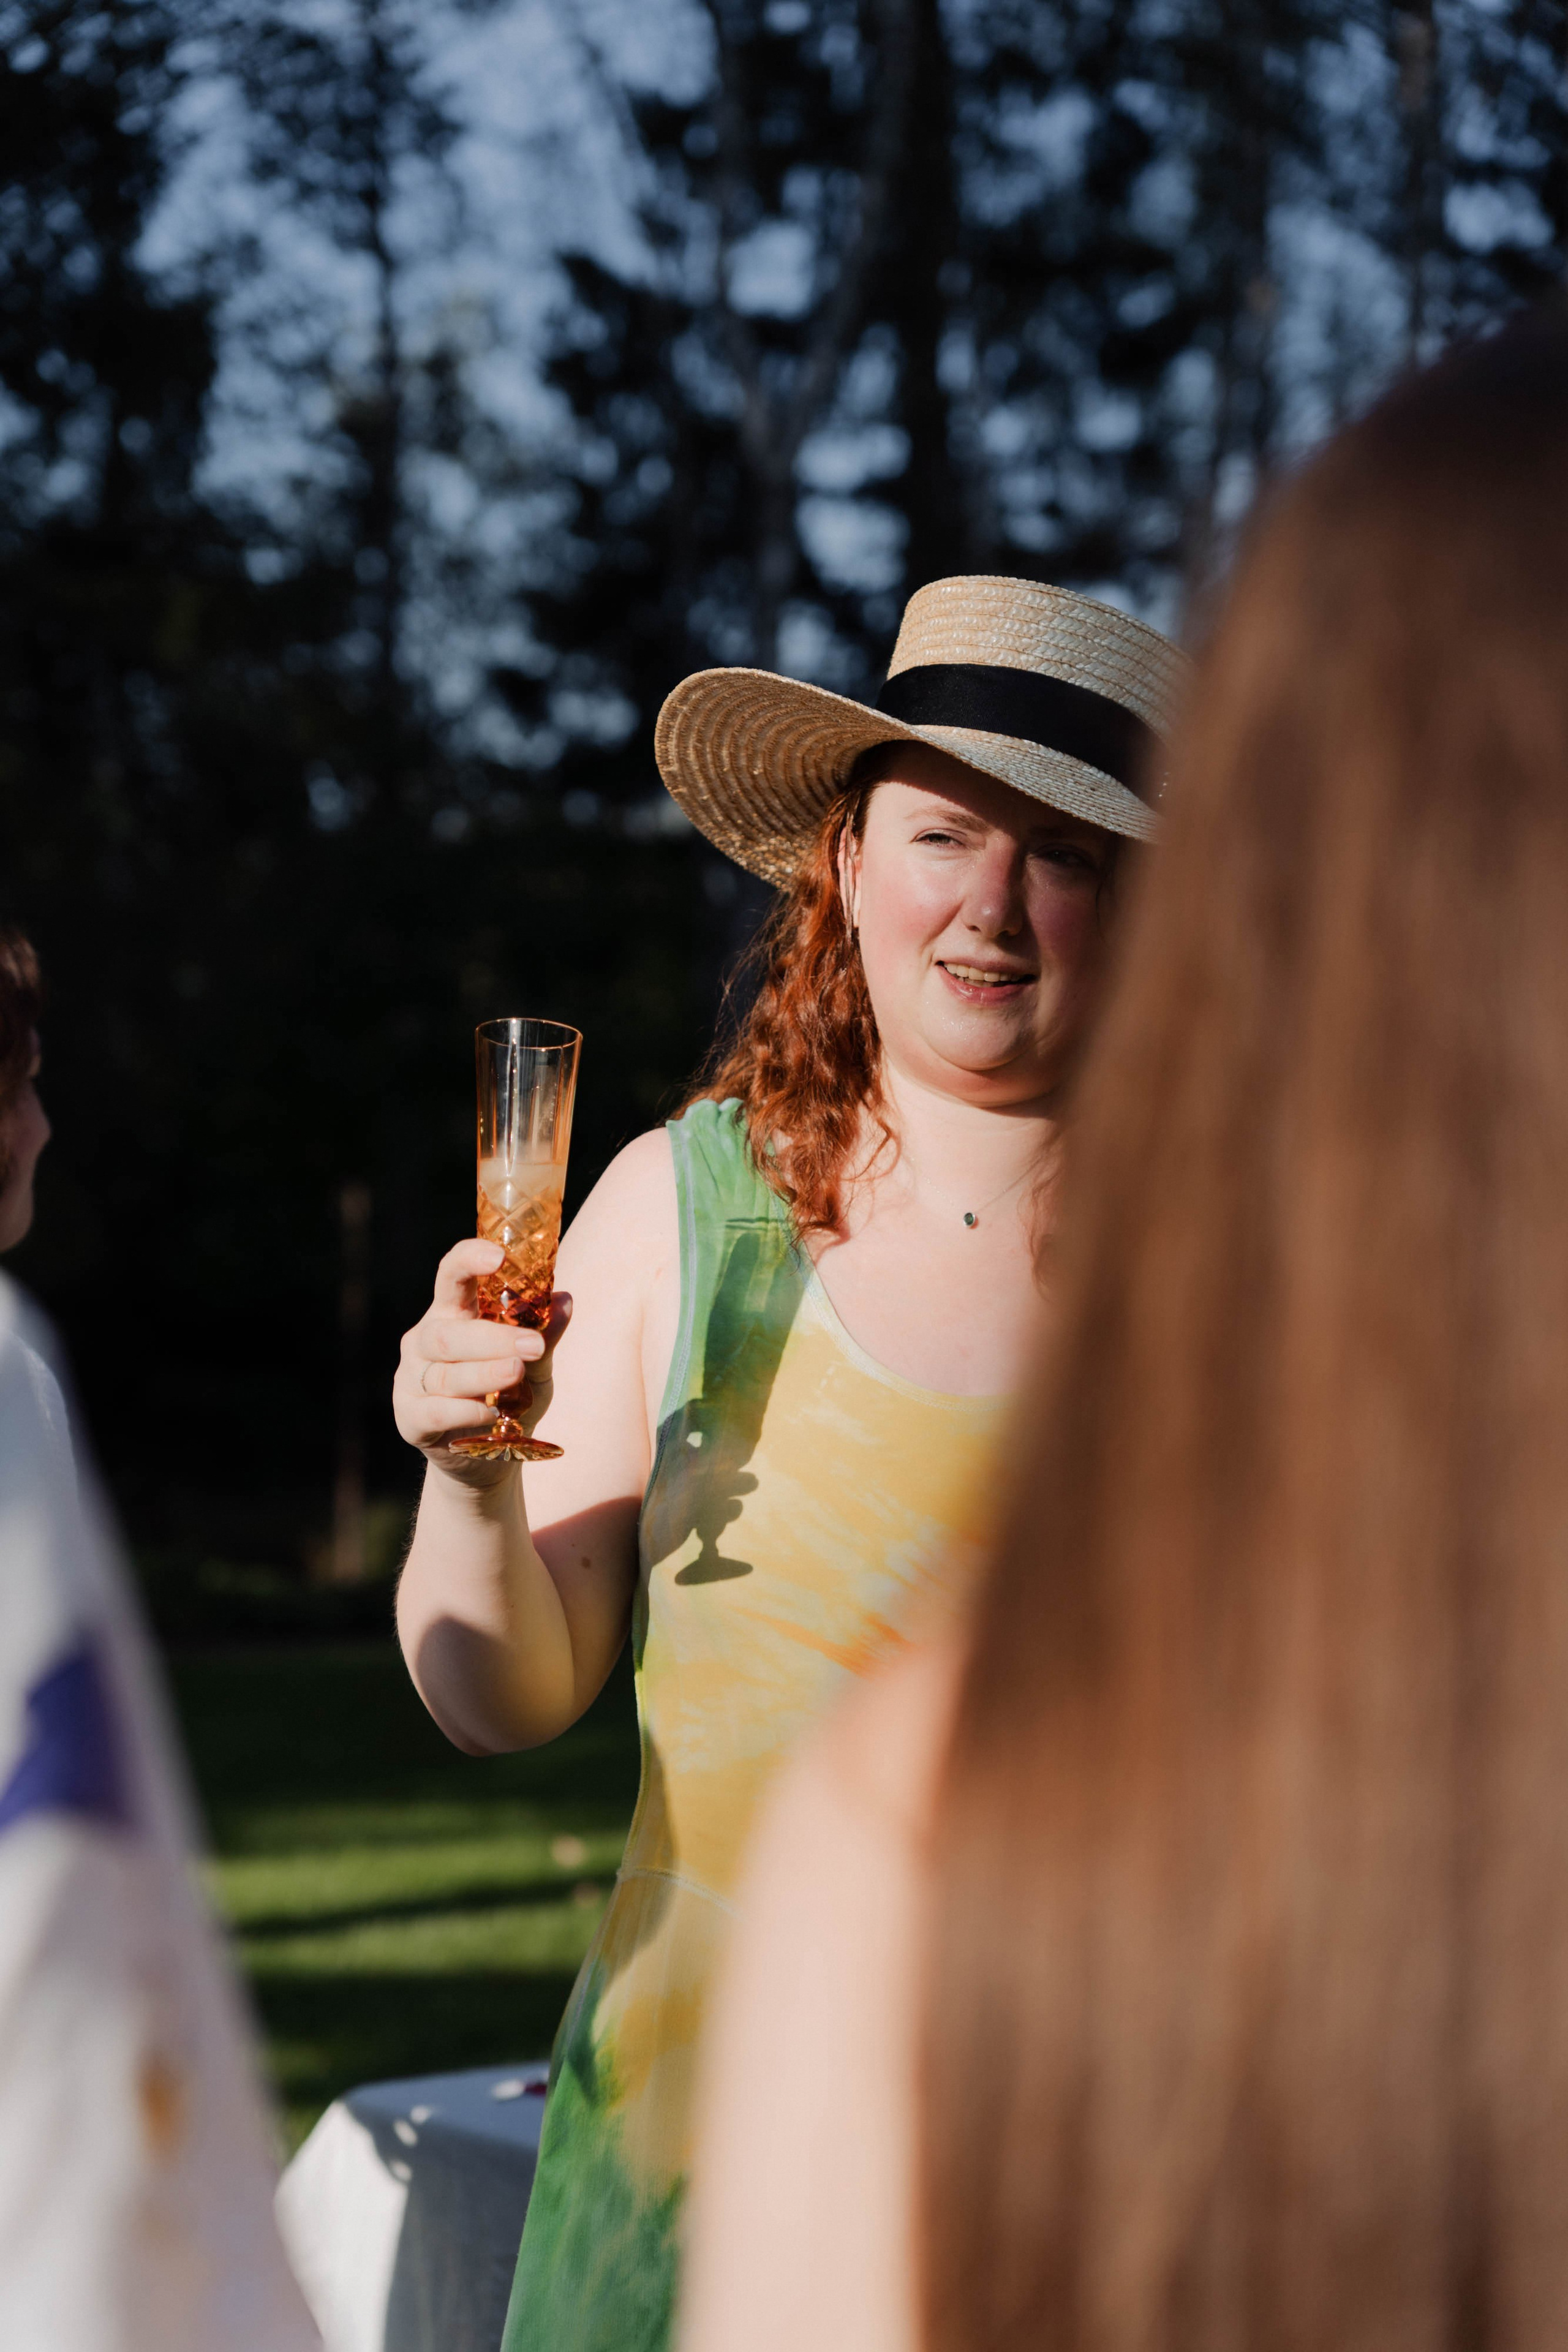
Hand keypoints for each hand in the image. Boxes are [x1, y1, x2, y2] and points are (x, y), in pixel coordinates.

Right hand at [394, 1239, 573, 1483]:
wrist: (487, 1457)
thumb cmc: (510, 1396)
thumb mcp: (535, 1364)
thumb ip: (544, 1335)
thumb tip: (564, 1300)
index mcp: (453, 1312)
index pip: (451, 1274)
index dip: (470, 1259)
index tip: (499, 1256)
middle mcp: (426, 1339)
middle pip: (449, 1332)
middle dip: (493, 1338)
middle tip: (532, 1346)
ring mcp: (411, 1378)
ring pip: (444, 1372)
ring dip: (484, 1373)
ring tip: (517, 1373)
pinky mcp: (408, 1417)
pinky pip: (435, 1411)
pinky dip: (465, 1410)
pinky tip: (491, 1412)